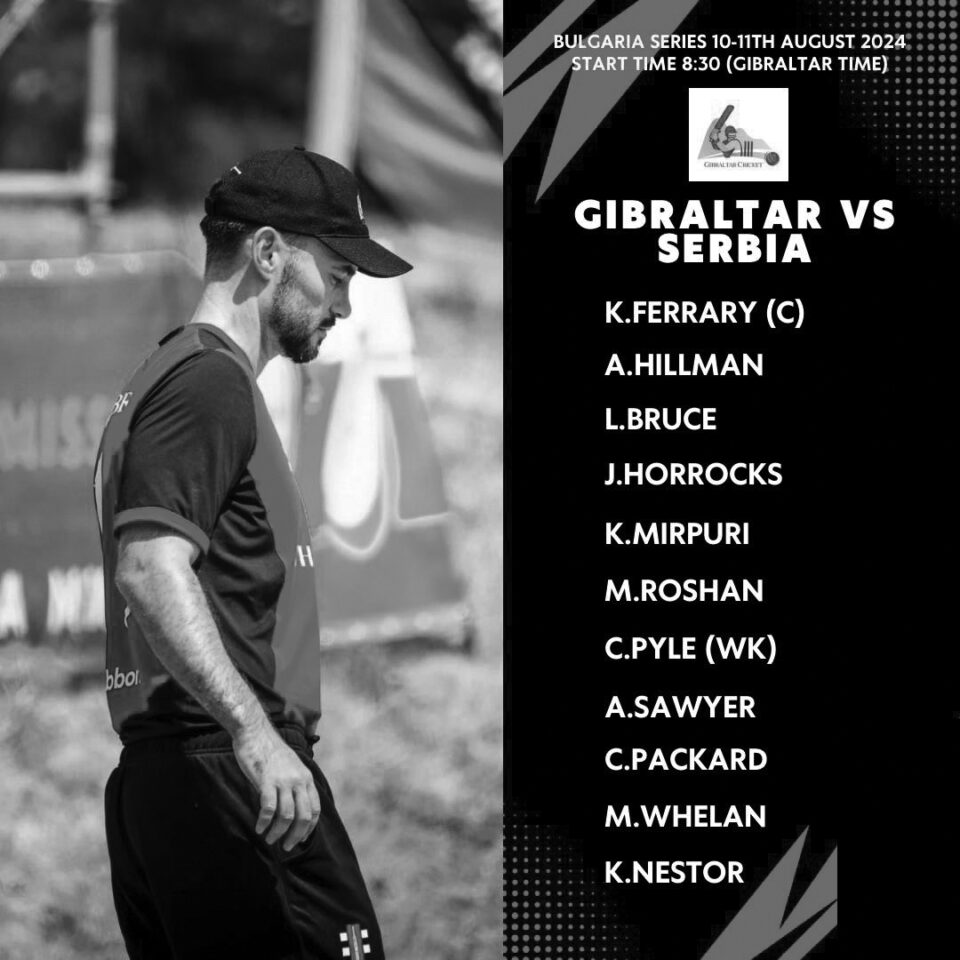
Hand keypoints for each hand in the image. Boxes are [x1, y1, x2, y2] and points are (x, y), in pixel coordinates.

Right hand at [233, 722, 321, 850]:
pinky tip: (259, 828)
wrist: (255, 733)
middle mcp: (298, 780)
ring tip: (270, 840)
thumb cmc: (270, 751)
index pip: (315, 809)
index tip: (300, 839)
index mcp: (306, 778)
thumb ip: (295, 785)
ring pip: (287, 816)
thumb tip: (294, 808)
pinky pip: (268, 809)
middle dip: (296, 836)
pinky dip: (265, 822)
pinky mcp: (266, 781)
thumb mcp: (291, 767)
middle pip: (304, 816)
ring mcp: (283, 780)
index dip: (309, 828)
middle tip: (286, 847)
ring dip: (278, 833)